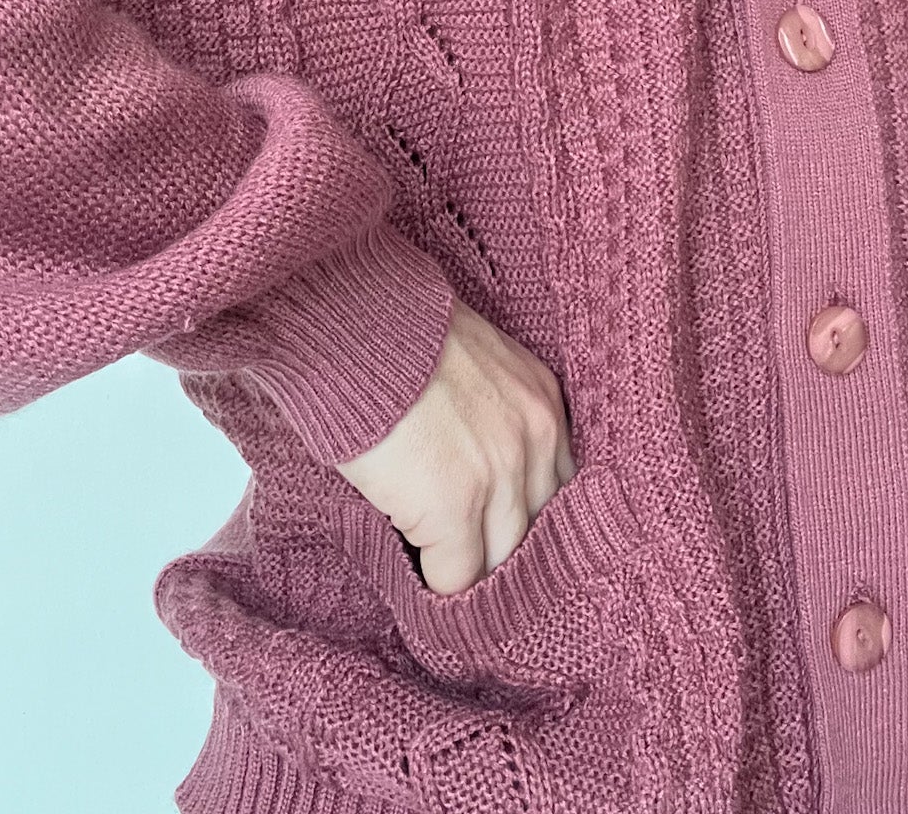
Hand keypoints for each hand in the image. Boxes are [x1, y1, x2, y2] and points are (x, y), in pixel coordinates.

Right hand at [333, 295, 575, 595]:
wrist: (349, 325)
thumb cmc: (393, 336)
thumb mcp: (468, 361)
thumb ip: (490, 412)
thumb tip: (472, 463)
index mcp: (542, 400)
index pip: (558, 489)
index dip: (521, 515)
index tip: (494, 531)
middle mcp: (536, 438)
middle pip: (538, 533)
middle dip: (500, 548)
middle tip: (465, 560)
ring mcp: (500, 475)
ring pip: (500, 563)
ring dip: (468, 569)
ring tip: (437, 570)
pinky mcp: (453, 508)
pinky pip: (454, 578)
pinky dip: (432, 582)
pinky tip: (413, 569)